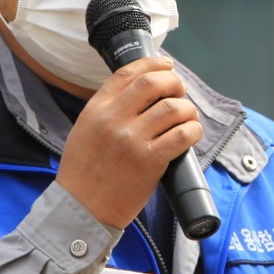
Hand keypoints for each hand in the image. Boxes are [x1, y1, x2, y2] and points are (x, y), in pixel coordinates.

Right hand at [55, 57, 202, 228]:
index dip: (153, 63)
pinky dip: (193, 130)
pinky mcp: (149, 161)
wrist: (81, 209)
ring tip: (188, 117)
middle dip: (174, 83)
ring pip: (173, 108)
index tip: (167, 66)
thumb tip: (140, 92)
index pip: (128, 73)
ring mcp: (132, 140)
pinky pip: (182, 135)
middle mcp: (114, 120)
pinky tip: (191, 134)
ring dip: (187, 109)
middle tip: (180, 92)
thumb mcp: (85, 129)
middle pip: (154, 84)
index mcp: (97, 109)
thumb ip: (108, 109)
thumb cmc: (83, 172)